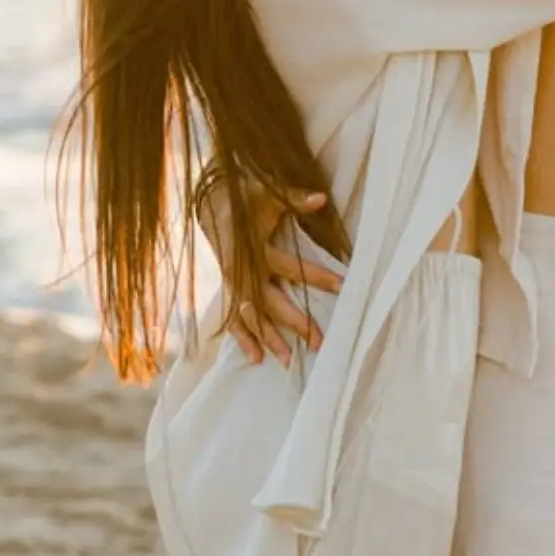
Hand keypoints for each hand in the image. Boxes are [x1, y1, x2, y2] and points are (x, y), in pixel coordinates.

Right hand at [197, 178, 344, 363]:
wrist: (212, 203)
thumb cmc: (246, 198)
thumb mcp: (268, 194)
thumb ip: (294, 199)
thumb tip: (320, 199)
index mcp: (253, 249)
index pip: (289, 266)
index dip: (315, 276)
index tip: (342, 286)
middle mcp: (242, 272)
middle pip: (270, 302)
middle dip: (294, 321)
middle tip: (319, 340)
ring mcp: (233, 285)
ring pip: (252, 316)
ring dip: (269, 338)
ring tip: (289, 361)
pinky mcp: (228, 290)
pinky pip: (233, 319)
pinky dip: (243, 338)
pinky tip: (255, 358)